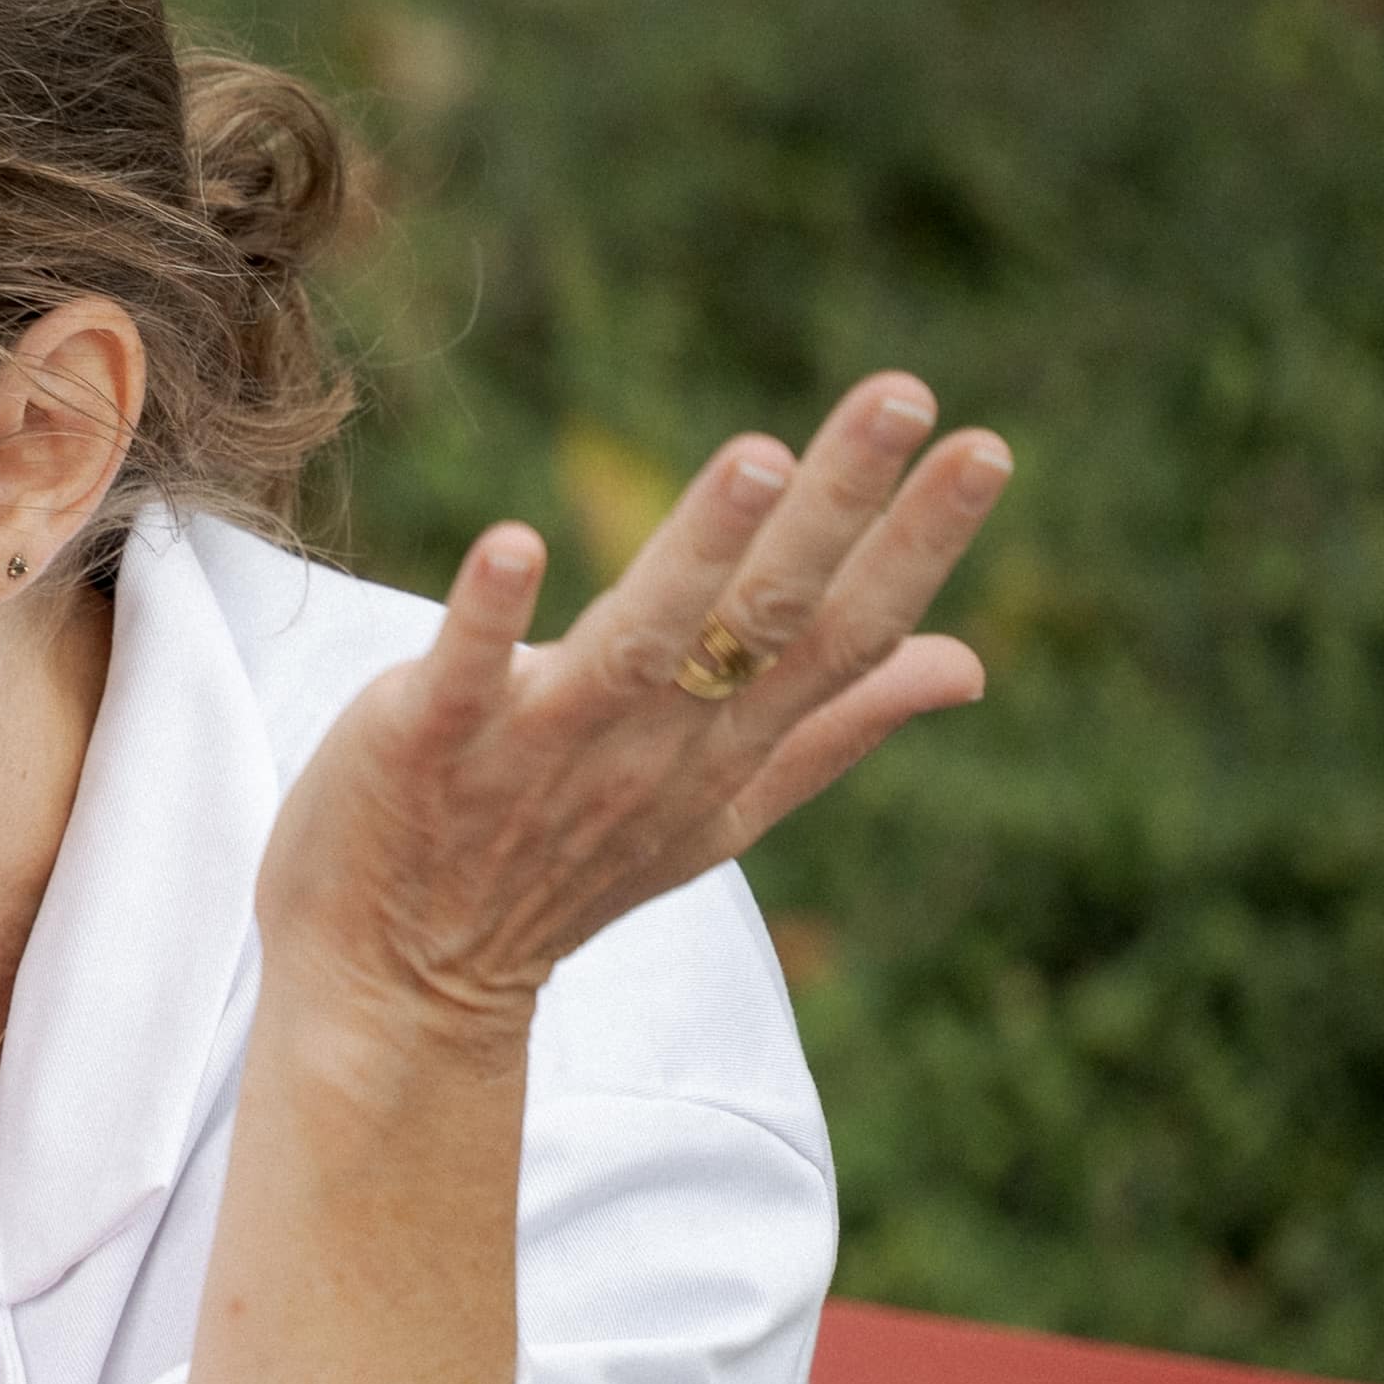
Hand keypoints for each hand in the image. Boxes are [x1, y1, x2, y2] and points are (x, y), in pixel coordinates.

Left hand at [262, 374, 1008, 1041]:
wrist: (398, 988)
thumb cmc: (556, 873)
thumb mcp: (717, 812)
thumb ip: (832, 728)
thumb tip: (966, 663)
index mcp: (724, 749)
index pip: (845, 638)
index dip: (917, 547)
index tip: (984, 446)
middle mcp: (651, 746)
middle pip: (763, 618)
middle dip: (834, 508)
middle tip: (900, 394)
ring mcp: (540, 749)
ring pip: (637, 643)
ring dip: (698, 550)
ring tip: (758, 458)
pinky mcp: (427, 746)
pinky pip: (464, 676)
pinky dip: (488, 616)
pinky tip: (515, 543)